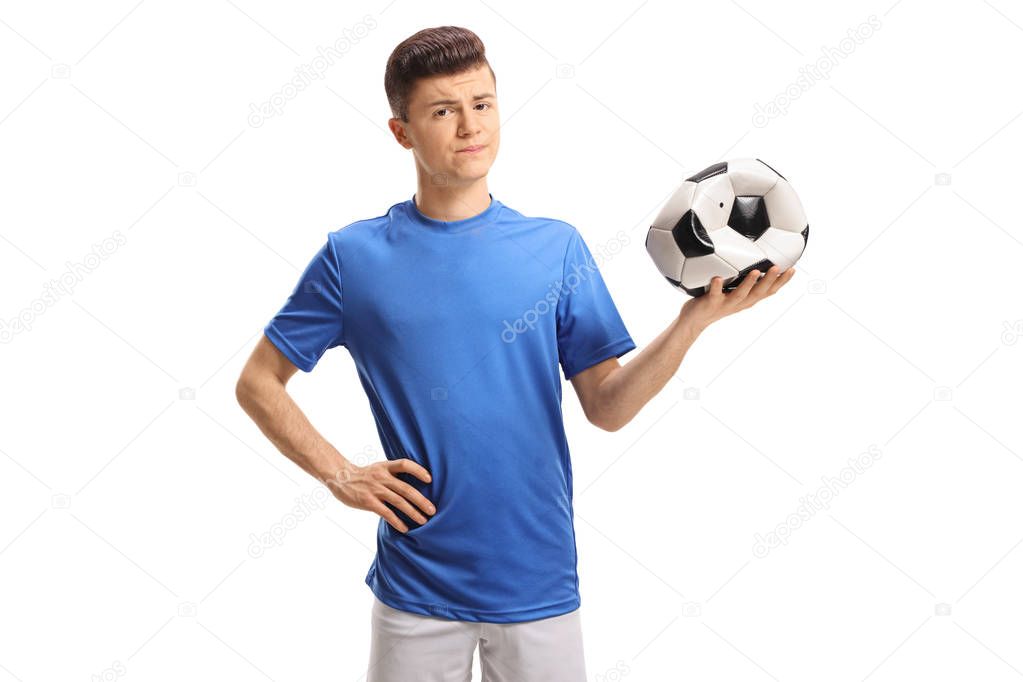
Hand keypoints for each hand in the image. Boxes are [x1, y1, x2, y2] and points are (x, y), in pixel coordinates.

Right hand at [323, 459, 435, 533]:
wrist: (340, 478)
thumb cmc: (364, 475)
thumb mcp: (379, 468)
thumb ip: (393, 474)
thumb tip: (414, 486)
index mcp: (386, 467)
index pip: (405, 464)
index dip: (418, 470)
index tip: (429, 479)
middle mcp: (382, 477)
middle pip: (406, 488)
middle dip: (421, 500)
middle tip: (432, 510)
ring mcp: (375, 489)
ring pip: (399, 502)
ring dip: (413, 512)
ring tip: (423, 521)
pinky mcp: (368, 502)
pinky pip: (386, 513)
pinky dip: (397, 521)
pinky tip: (405, 528)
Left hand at [680, 265, 794, 330]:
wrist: (695, 320)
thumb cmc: (716, 300)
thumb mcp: (735, 291)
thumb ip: (744, 279)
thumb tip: (754, 258)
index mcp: (748, 299)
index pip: (770, 291)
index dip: (782, 282)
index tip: (792, 270)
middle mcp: (741, 303)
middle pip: (759, 293)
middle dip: (770, 280)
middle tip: (778, 268)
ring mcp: (726, 304)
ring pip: (741, 294)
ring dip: (749, 283)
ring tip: (755, 272)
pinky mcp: (711, 303)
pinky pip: (714, 294)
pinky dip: (716, 287)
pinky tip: (717, 278)